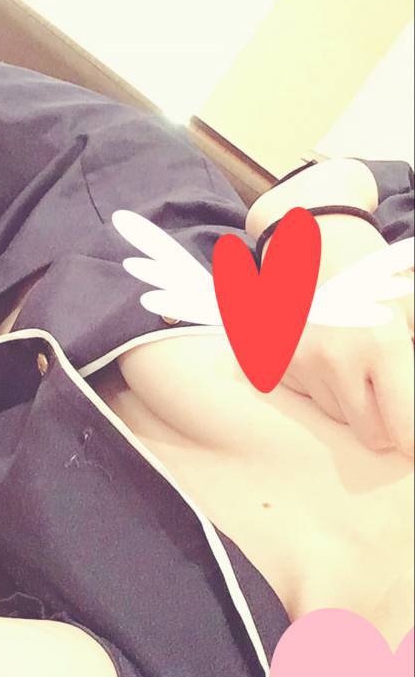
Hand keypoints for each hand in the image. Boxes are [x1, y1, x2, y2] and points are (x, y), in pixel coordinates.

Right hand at [272, 217, 413, 455]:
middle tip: (389, 382)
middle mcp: (335, 360)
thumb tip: (414, 406)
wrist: (318, 238)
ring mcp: (300, 362)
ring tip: (356, 358)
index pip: (405, 432)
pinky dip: (322, 386)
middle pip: (372, 434)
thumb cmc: (378, 274)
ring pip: (338, 417)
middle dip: (388, 418)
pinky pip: (308, 400)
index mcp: (381, 346)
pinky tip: (328, 354)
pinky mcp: (276, 361)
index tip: (414, 438)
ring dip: (353, 400)